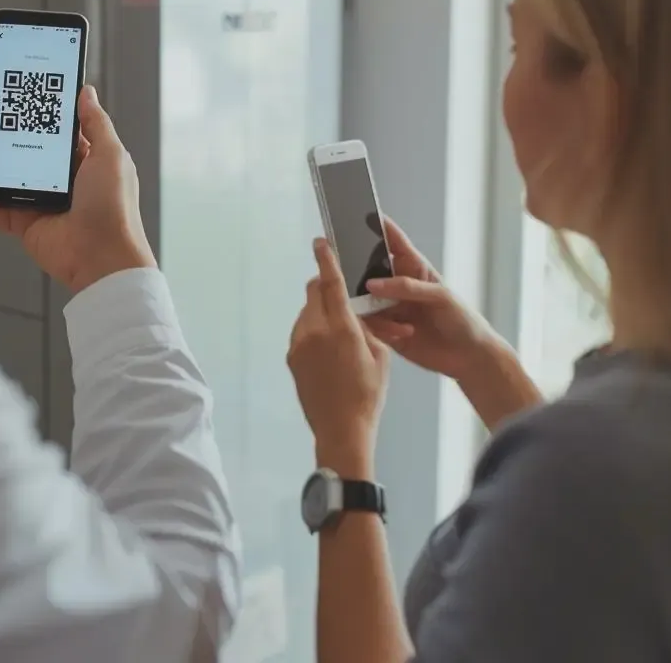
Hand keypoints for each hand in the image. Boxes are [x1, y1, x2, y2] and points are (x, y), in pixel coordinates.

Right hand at [0, 85, 156, 293]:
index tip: (17, 97)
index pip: (55, 131)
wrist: (101, 258)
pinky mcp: (24, 223)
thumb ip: (96, 123)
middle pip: (25, 151)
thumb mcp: (110, 156)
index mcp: (84, 160)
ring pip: (5, 178)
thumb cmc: (113, 208)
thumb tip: (87, 93)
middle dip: (3, 137)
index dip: (38, 114)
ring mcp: (40, 201)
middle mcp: (60, 179)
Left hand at [287, 239, 389, 477]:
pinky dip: (315, 331)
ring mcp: (298, 344)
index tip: (321, 242)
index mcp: (340, 328)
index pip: (330, 284)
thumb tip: (355, 313)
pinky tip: (330, 350)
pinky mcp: (291, 357)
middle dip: (325, 289)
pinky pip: (302, 332)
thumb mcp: (378, 355)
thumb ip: (365, 327)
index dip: (326, 260)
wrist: (341, 429)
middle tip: (342, 297)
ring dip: (321, 313)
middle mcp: (314, 331)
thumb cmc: (367, 394)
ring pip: (307, 313)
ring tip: (342, 334)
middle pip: (314, 294)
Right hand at [363, 219, 542, 429]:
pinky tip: (402, 334)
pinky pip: (368, 325)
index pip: (393, 242)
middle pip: (368, 269)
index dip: (378, 227)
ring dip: (372, 309)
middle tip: (354, 277)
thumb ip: (408, 287)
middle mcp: (397, 286)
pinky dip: (379, 329)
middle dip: (358, 270)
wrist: (469, 358)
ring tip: (398, 321)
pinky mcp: (385, 330)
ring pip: (363, 299)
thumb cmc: (463, 320)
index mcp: (414, 269)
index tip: (361, 214)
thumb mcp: (441, 296)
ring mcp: (390, 308)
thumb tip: (372, 284)